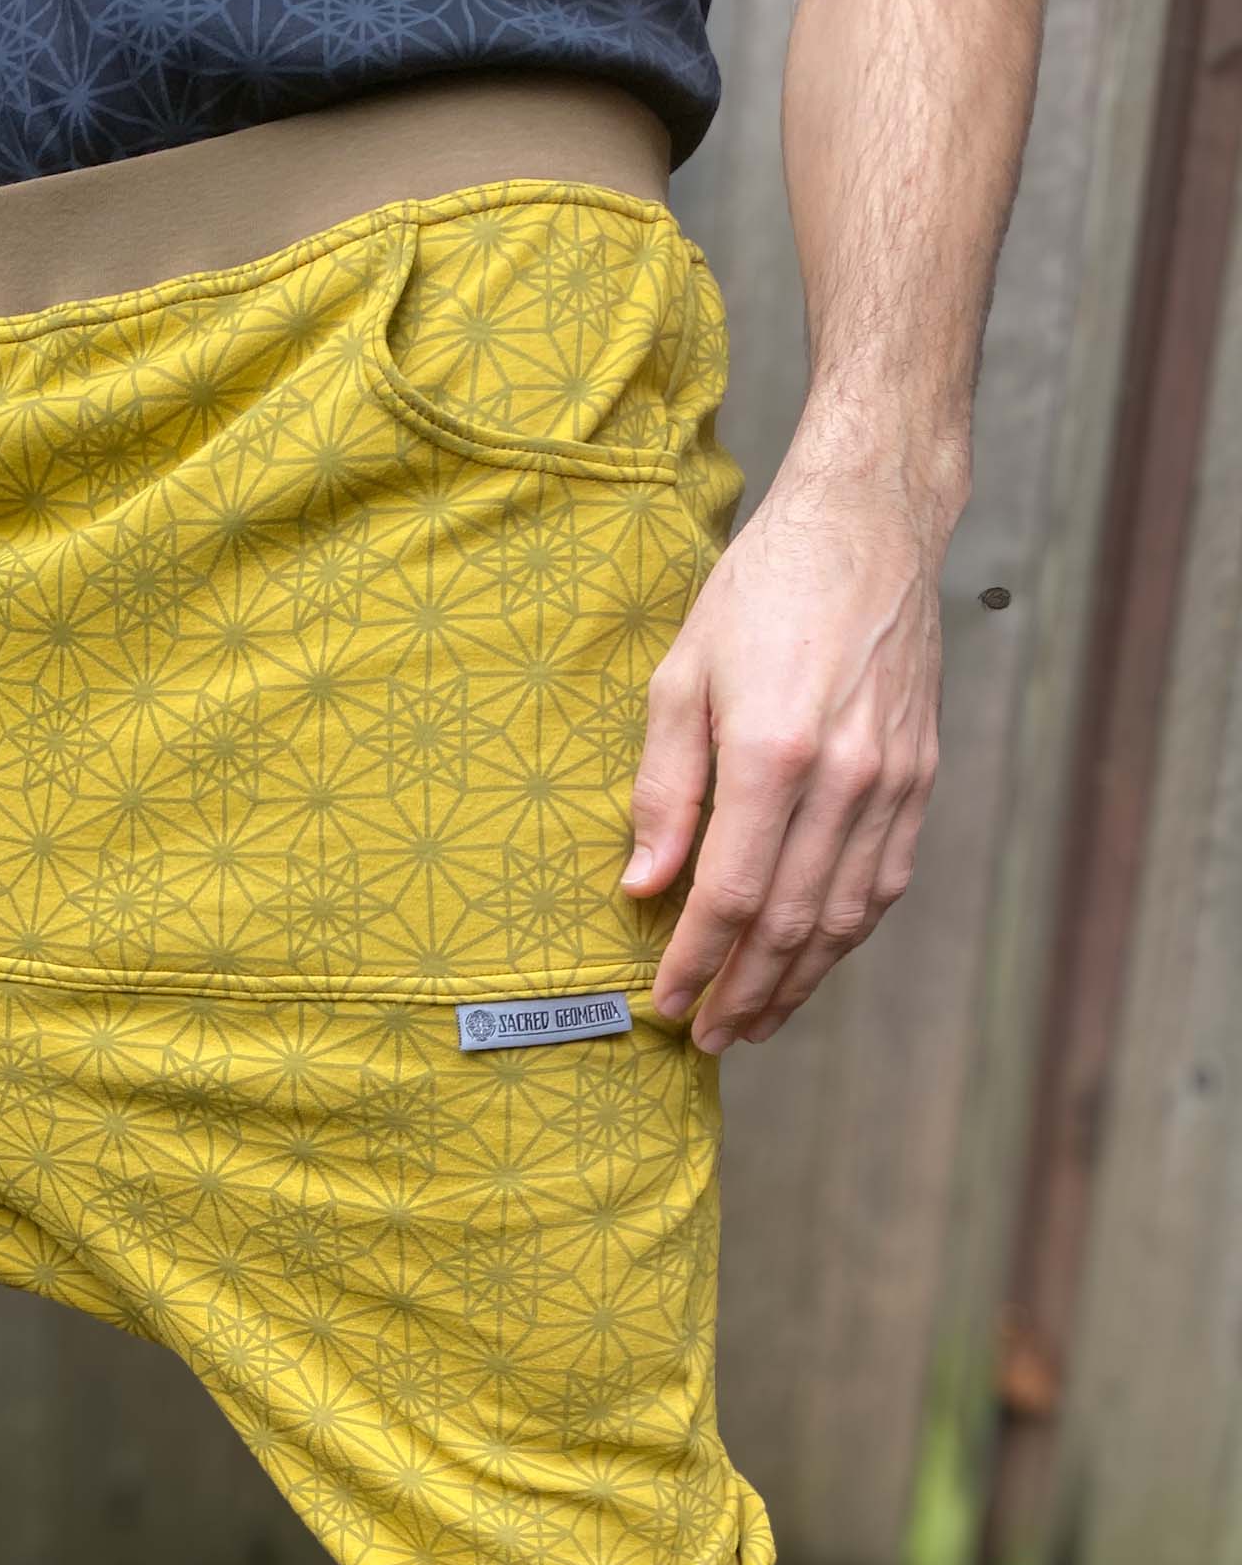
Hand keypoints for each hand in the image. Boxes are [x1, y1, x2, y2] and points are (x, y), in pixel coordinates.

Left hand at [626, 457, 949, 1051]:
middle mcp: (845, 777)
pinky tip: (813, 962)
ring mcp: (893, 780)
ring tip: (757, 1022)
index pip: (733, 893)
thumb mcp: (680, 676)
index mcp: (775, 752)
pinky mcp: (921, 775)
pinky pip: (885, 880)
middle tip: (709, 1038)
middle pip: (793, 922)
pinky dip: (848, 934)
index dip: (698, 961)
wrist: (869, 526)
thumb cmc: (760, 592)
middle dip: (747, 991)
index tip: (667, 1003)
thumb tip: (644, 885)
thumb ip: (664, 789)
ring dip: (800, 980)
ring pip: (847, 914)